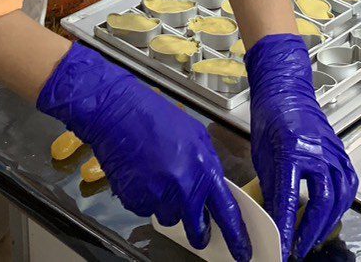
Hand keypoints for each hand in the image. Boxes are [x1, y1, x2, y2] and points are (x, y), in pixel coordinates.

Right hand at [38, 44, 250, 258]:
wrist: (119, 113)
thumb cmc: (155, 117)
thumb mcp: (195, 135)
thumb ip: (207, 164)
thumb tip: (211, 187)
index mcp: (203, 169)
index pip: (226, 212)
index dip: (236, 236)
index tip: (242, 251)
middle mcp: (183, 187)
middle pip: (196, 227)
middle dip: (198, 232)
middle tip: (196, 230)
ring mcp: (158, 196)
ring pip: (170, 218)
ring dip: (167, 206)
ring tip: (158, 178)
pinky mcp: (136, 200)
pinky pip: (147, 210)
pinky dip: (146, 199)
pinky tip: (142, 175)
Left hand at [246, 35, 357, 258]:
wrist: (286, 90)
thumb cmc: (271, 116)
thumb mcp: (262, 156)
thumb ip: (272, 187)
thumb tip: (275, 217)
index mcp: (292, 150)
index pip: (289, 198)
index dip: (286, 227)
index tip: (282, 245)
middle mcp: (317, 151)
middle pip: (322, 200)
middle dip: (311, 230)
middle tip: (300, 246)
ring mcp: (333, 151)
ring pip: (341, 195)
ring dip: (329, 220)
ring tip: (315, 235)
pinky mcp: (340, 152)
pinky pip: (349, 183)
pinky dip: (342, 203)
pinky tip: (333, 213)